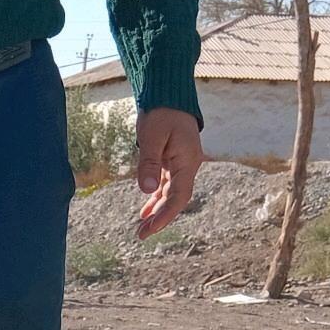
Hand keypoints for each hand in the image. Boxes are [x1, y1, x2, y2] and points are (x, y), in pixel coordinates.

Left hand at [134, 107, 202, 239]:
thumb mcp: (152, 137)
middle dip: (160, 219)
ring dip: (157, 211)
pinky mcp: (173, 161)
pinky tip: (145, 211)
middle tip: (141, 235)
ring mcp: (181, 164)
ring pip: (170, 194)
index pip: (179, 196)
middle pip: (176, 199)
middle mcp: (188, 165)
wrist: (168, 94)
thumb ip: (149, 163)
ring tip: (142, 228)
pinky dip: (156, 198)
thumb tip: (145, 190)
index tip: (150, 230)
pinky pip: (166, 185)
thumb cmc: (161, 112)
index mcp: (187, 162)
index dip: (165, 216)